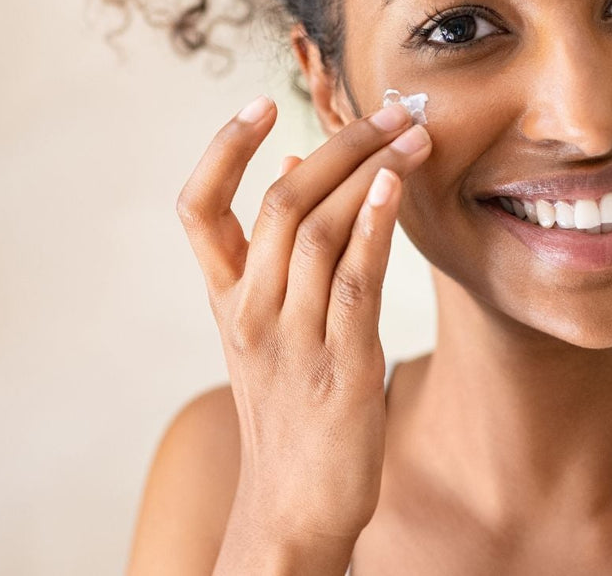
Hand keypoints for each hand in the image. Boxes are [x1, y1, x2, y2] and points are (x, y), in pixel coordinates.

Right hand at [176, 95, 431, 546]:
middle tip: (390, 109)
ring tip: (413, 135)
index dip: (223, 150)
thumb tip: (293, 169)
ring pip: (321, 230)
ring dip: (371, 171)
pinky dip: (373, 226)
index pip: (197, 208)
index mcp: (226, 299)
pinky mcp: (342, 366)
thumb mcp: (265, 330)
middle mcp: (250, 312)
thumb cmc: (287, 410)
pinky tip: (396, 187)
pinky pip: (355, 281)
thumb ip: (275, 255)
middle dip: (339, 144)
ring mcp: (293, 339)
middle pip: (282, 203)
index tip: (261, 104)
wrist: (293, 506)